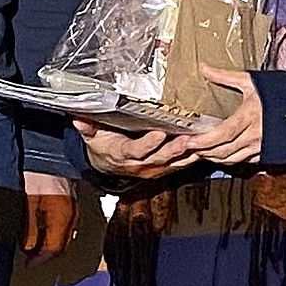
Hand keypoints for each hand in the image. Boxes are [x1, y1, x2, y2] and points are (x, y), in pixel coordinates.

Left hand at [20, 171, 75, 265]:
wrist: (43, 147)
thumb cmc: (35, 172)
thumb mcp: (27, 203)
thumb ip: (29, 229)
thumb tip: (29, 248)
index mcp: (62, 216)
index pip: (55, 249)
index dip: (40, 260)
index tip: (28, 264)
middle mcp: (73, 212)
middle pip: (63, 242)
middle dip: (47, 253)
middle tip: (31, 258)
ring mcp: (74, 203)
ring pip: (65, 232)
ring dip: (52, 241)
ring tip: (35, 244)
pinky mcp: (70, 195)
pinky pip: (66, 220)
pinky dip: (55, 229)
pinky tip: (43, 227)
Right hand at [73, 121, 196, 178]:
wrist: (109, 164)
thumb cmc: (103, 144)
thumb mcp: (92, 136)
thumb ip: (87, 127)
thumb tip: (79, 118)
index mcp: (123, 154)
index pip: (136, 150)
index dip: (147, 144)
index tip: (159, 134)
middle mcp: (140, 164)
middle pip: (160, 158)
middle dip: (174, 149)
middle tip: (188, 139)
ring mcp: (154, 168)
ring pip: (174, 162)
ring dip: (188, 154)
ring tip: (203, 143)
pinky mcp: (165, 168)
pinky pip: (181, 164)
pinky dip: (194, 156)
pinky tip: (206, 147)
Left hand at [180, 66, 263, 165]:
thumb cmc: (280, 92)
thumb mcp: (251, 81)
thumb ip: (225, 76)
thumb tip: (203, 68)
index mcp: (250, 116)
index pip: (222, 135)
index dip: (204, 141)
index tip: (189, 141)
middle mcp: (255, 136)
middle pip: (224, 151)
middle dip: (203, 152)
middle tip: (188, 148)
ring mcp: (261, 147)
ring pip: (232, 160)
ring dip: (214, 158)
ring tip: (201, 151)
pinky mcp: (266, 153)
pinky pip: (243, 162)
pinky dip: (228, 159)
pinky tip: (220, 153)